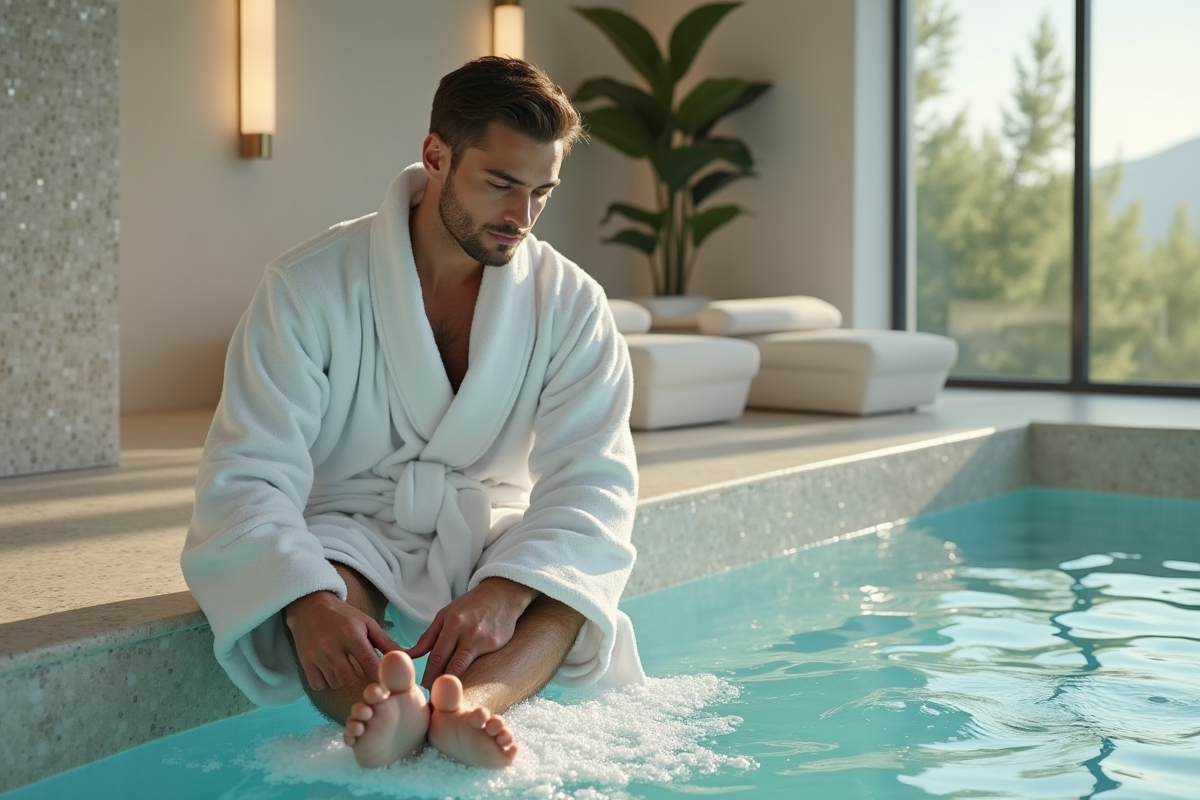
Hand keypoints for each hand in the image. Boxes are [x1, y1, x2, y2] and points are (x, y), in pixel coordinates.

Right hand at [284, 591, 401, 690]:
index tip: (385, 684)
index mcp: (352, 633)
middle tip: (363, 676)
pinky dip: (326, 682)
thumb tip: (406, 658)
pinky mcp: (304, 661)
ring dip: (343, 681)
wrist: (310, 606)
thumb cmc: (344, 616)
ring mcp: (316, 653)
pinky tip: (330, 670)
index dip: (378, 677)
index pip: (369, 662)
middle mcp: (333, 644)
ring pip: (335, 682)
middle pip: (350, 677)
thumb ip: (386, 642)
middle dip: (359, 680)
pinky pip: (319, 684)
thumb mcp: (367, 623)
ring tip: (345, 667)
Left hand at [408, 578, 538, 689]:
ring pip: (464, 669)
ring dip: (454, 684)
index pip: (435, 657)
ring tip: (447, 694)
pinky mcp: (496, 644)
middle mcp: (466, 631)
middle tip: (433, 698)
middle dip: (439, 685)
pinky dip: (472, 675)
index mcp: (451, 622)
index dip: (428, 677)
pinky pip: (480, 666)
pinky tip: (468, 682)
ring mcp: (483, 639)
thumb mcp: (446, 614)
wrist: (503, 594)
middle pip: (448, 667)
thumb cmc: (470, 606)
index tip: (422, 689)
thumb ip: (428, 637)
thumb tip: (408, 656)